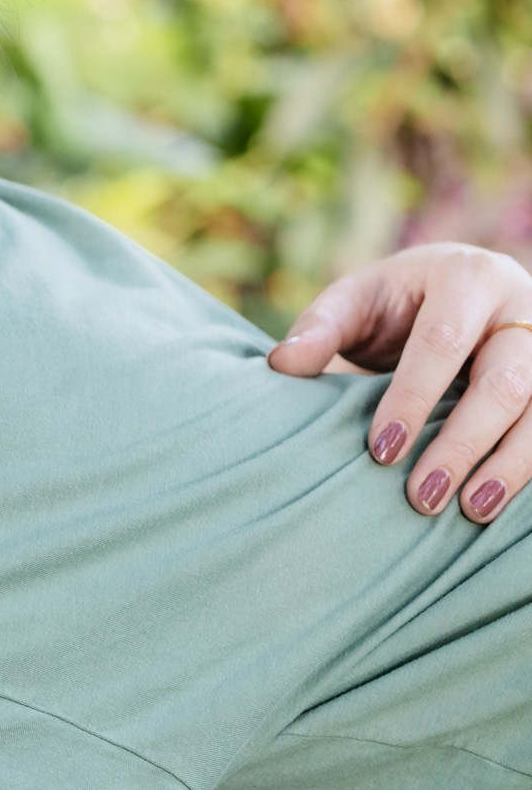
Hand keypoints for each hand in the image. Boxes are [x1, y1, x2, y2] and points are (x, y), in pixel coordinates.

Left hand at [269, 245, 531, 522]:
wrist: (461, 291)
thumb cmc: (398, 301)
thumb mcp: (355, 300)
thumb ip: (320, 327)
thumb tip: (282, 364)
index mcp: (467, 276)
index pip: (442, 342)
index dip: (412, 398)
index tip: (381, 451)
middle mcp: (522, 306)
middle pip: (504, 384)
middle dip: (463, 445)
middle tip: (422, 496)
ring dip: (509, 468)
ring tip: (471, 513)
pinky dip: (527, 467)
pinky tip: (498, 502)